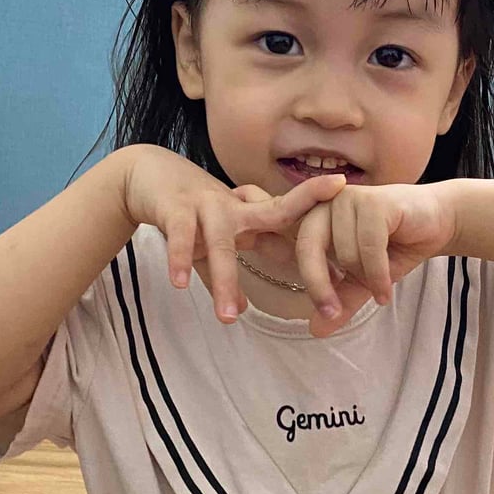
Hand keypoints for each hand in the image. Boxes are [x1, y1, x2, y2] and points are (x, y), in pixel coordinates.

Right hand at [122, 146, 347, 322]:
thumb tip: (246, 311)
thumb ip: (230, 270)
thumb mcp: (217, 236)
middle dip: (300, 214)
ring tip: (228, 318)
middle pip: (273, 214)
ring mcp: (205, 205)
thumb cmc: (190, 209)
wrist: (146, 175)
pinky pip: (181, 237)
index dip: (317, 203)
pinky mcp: (175, 209)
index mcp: (249, 213)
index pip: (290, 209)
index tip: (347, 194)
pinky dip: (181, 260)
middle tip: (322, 240)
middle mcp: (234, 206)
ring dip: (226, 281)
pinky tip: (181, 284)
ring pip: (221, 245)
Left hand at [295, 183, 457, 336]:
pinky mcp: (374, 201)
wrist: (438, 223)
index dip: (310, 284)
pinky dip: (378, 275)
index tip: (325, 315)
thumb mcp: (363, 279)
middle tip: (333, 313)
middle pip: (308, 247)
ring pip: (344, 252)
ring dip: (365, 278)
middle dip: (319, 285)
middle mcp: (328, 202)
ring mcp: (350, 198)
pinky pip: (369, 248)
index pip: (299, 251)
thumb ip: (341, 298)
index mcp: (317, 217)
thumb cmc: (397, 246)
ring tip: (381, 284)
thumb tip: (316, 330)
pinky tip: (386, 290)